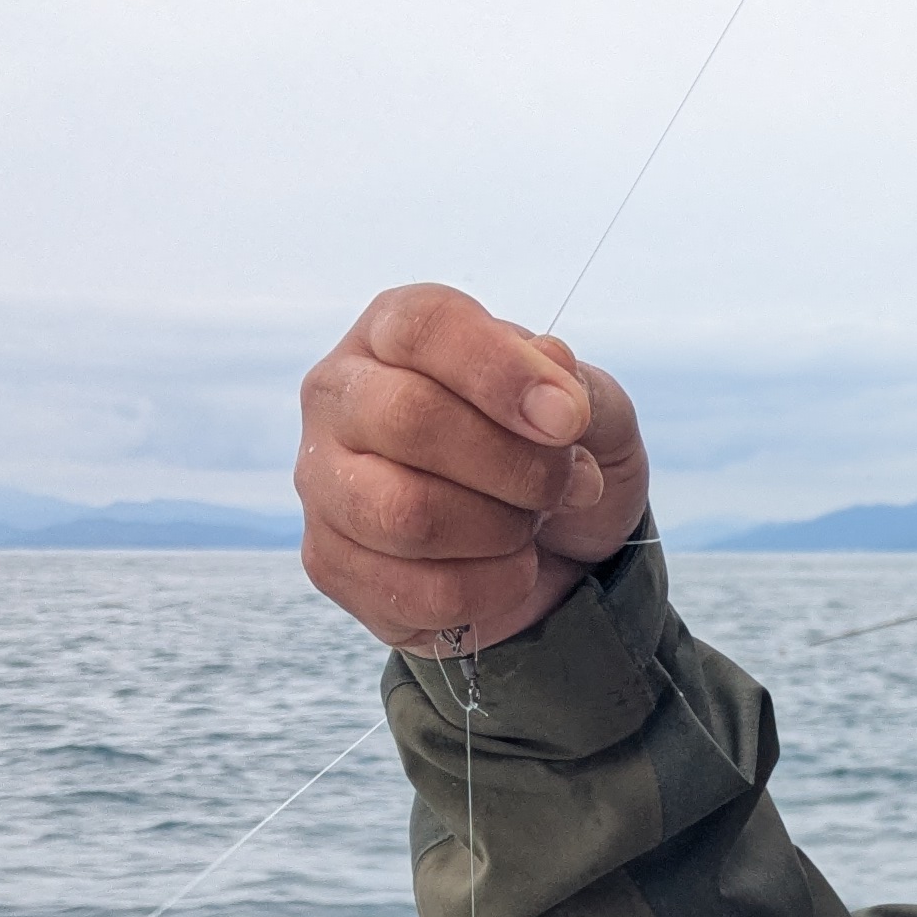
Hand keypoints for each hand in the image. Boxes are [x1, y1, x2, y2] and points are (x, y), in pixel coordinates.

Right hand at [295, 286, 653, 656]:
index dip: (502, 372)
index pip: (423, 327)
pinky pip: (420, 590)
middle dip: (514, 465)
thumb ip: (578, 386)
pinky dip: (493, 588)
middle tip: (563, 486)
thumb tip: (551, 366)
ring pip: (406, 514)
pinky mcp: (333, 565)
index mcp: (393, 333)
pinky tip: (509, 569)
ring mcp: (324, 484)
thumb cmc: (553, 458)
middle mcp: (339, 397)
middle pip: (409, 419)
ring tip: (530, 526)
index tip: (570, 419)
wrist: (551, 553)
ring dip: (500, 529)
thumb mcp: (593, 412)